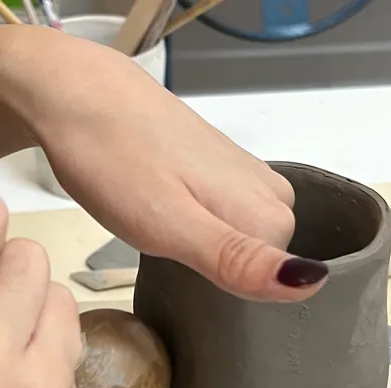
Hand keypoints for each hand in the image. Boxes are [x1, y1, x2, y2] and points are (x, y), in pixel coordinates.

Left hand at [11, 36, 328, 302]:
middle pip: (257, 264)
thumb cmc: (114, 161)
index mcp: (269, 214)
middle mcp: (272, 193)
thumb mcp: (171, 226)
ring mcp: (248, 175)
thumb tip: (312, 282)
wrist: (78, 94)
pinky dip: (194, 220)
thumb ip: (238, 260)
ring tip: (157, 223)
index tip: (175, 267)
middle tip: (160, 244)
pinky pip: (226, 215)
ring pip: (241, 240)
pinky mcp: (223, 165)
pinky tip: (162, 206)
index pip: (269, 287)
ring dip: (201, 243)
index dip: (220, 290)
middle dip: (210, 265)